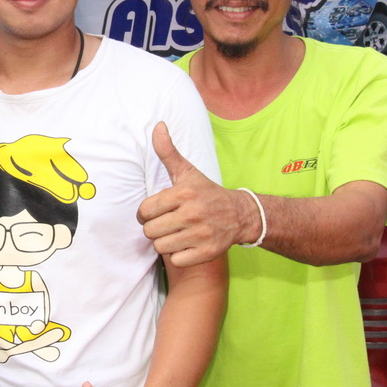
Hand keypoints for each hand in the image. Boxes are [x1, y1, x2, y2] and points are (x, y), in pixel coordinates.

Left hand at [137, 122, 256, 266]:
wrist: (241, 215)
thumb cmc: (206, 192)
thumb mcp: (187, 172)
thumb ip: (168, 152)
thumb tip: (158, 126)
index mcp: (184, 194)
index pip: (145, 211)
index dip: (146, 213)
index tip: (155, 211)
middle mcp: (192, 214)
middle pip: (150, 231)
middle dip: (154, 228)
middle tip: (166, 224)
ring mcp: (201, 235)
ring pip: (160, 247)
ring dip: (165, 243)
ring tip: (176, 233)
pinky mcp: (207, 253)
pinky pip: (176, 261)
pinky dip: (178, 256)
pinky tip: (186, 244)